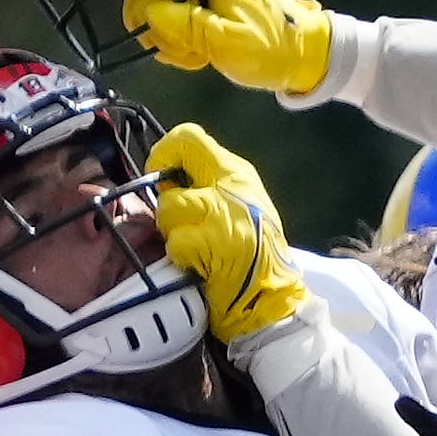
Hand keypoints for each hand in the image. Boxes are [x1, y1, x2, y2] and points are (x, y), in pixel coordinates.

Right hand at [124, 0, 332, 93]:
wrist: (307, 54)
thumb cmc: (269, 47)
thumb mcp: (224, 41)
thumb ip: (185, 25)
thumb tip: (150, 13)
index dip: (146, 19)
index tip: (159, 45)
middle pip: (156, 2)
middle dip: (166, 35)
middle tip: (189, 56)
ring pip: (168, 16)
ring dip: (178, 43)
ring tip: (201, 57)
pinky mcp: (215, 5)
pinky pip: (185, 22)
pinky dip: (189, 42)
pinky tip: (204, 55)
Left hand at [148, 123, 311, 340]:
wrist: (275, 298)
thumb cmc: (253, 254)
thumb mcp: (240, 205)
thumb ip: (209, 186)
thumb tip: (167, 178)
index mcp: (237, 172)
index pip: (188, 137)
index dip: (164, 154)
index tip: (161, 176)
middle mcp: (231, 187)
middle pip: (170, 174)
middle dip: (167, 202)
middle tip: (181, 223)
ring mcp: (223, 215)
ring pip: (168, 208)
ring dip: (172, 232)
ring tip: (194, 247)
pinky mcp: (214, 245)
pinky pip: (175, 241)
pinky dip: (180, 256)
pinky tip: (198, 265)